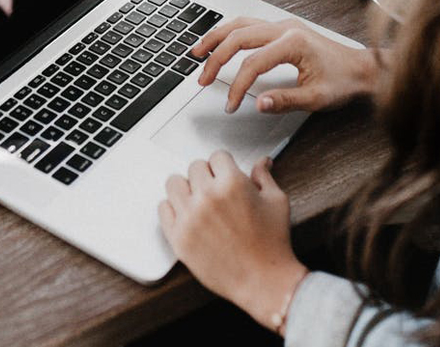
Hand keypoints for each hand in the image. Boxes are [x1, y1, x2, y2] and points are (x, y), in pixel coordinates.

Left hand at [158, 151, 307, 330]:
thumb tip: (262, 162)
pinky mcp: (178, 237)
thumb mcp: (276, 202)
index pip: (217, 156)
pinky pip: (163, 208)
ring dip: (186, 188)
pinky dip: (173, 209)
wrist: (263, 282)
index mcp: (232, 183)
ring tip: (198, 200)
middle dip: (207, 175)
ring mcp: (190, 217)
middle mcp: (207, 196)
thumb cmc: (272, 244)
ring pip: (174, 183)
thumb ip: (263, 177)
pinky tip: (187, 215)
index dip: (224, 165)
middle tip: (215, 190)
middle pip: (195, 167)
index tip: (225, 174)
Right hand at [192, 17, 378, 114]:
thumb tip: (258, 103)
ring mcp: (283, 25)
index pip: (252, 63)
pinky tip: (220, 42)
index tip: (231, 104)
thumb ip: (285, 100)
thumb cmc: (344, 81)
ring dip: (217, 38)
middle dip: (216, 58)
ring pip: (240, 24)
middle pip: (239, 37)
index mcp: (293, 43)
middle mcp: (285, 28)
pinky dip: (230, 33)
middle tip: (202, 78)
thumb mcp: (316, 98)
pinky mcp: (283, 29)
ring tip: (198, 52)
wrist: (362, 68)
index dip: (237, 86)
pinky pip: (249, 24)